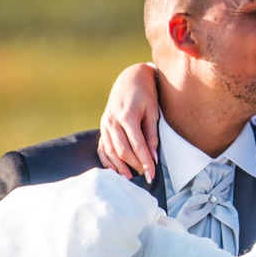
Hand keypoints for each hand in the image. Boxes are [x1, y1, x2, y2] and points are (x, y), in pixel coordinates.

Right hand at [98, 63, 160, 180]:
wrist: (130, 78)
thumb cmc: (145, 94)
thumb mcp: (152, 112)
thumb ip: (152, 135)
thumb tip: (153, 157)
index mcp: (127, 116)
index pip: (137, 145)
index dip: (145, 161)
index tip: (152, 174)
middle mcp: (113, 121)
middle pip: (122, 151)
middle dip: (135, 166)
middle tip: (146, 176)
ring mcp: (105, 124)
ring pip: (110, 151)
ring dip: (120, 166)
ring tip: (131, 178)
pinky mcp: (103, 126)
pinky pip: (102, 147)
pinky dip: (107, 160)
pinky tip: (115, 171)